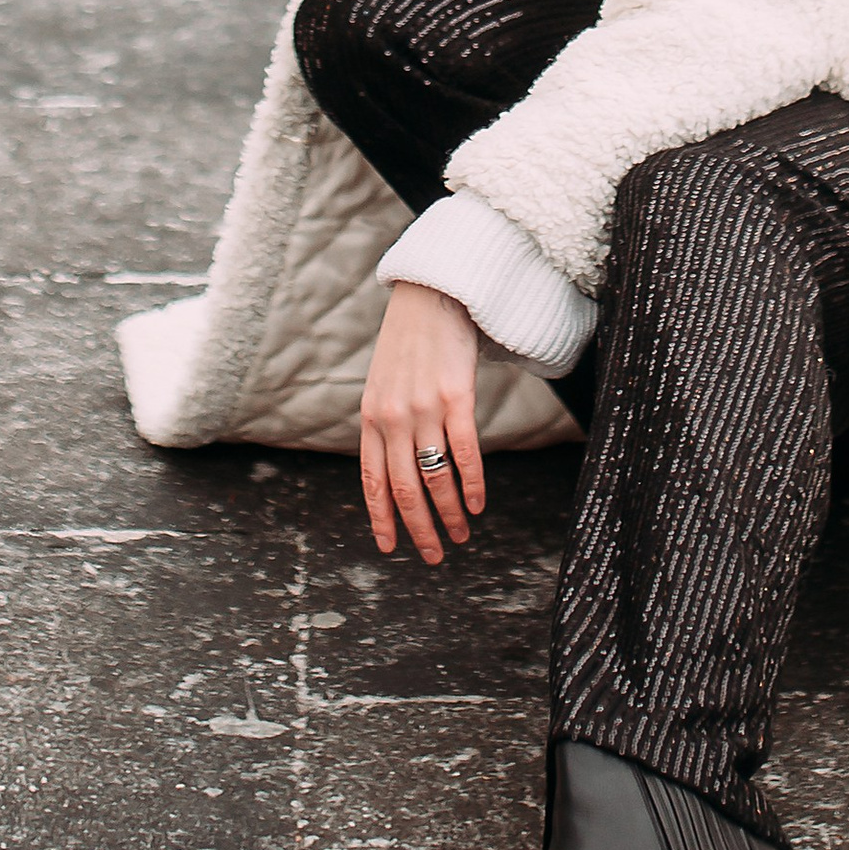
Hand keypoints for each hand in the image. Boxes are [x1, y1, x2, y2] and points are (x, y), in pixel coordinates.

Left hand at [360, 282, 485, 561]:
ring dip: (448, 513)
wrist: (431, 293)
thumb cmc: (409, 341)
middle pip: (403, 488)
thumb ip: (385, 421)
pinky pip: (464, 452)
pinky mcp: (455, 396)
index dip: (382, 518)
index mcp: (370, 417)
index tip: (390, 548)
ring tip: (461, 535)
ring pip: (434, 477)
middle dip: (419, 529)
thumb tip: (396, 464)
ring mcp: (423, 408)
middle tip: (434, 555)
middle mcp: (393, 417)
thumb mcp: (383, 383)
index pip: (372, 481)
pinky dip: (472, 484)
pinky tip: (478, 504)